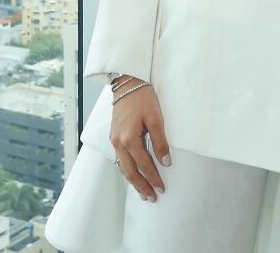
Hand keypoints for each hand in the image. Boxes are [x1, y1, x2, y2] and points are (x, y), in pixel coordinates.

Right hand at [109, 76, 170, 201]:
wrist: (127, 82)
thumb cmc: (142, 97)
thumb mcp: (156, 117)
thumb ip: (160, 141)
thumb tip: (166, 161)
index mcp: (129, 138)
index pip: (144, 164)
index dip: (153, 178)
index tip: (162, 188)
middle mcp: (118, 142)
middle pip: (129, 172)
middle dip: (141, 186)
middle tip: (152, 198)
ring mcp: (114, 139)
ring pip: (122, 167)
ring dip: (133, 181)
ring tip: (143, 192)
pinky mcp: (113, 135)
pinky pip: (119, 158)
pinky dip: (126, 169)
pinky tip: (132, 173)